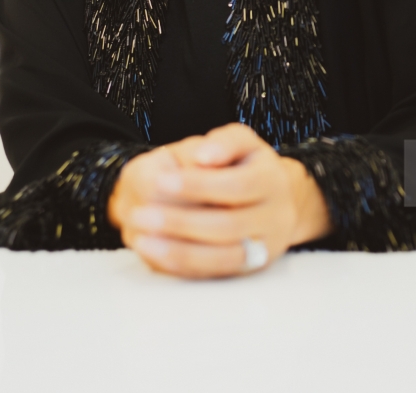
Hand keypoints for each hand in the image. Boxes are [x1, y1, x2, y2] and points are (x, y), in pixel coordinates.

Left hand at [107, 123, 331, 278]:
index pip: (236, 186)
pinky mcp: (249, 271)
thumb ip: (223, 142)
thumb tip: (203, 156)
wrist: (275, 198)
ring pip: (222, 258)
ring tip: (141, 238)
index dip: (198, 185)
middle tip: (139, 214)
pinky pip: (215, 274)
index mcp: (273, 180)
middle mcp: (276, 218)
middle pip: (228, 226)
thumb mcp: (241, 141)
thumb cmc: (247, 165)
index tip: (160, 180)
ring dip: (178, 250)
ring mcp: (264, 249)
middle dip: (180, 222)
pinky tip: (155, 253)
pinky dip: (183, 266)